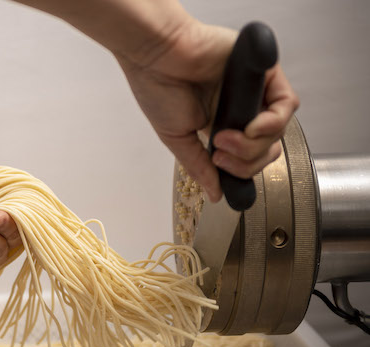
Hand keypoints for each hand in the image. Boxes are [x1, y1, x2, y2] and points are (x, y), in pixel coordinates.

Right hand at [117, 20, 298, 201]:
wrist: (155, 56)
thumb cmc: (158, 87)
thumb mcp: (178, 138)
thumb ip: (200, 167)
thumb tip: (216, 195)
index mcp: (221, 124)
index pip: (250, 156)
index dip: (241, 169)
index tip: (221, 168)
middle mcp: (241, 108)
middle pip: (267, 147)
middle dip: (247, 161)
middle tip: (221, 154)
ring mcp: (254, 91)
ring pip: (278, 130)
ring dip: (254, 144)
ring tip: (225, 138)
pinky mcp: (265, 72)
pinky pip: (285, 104)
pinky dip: (270, 123)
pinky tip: (248, 126)